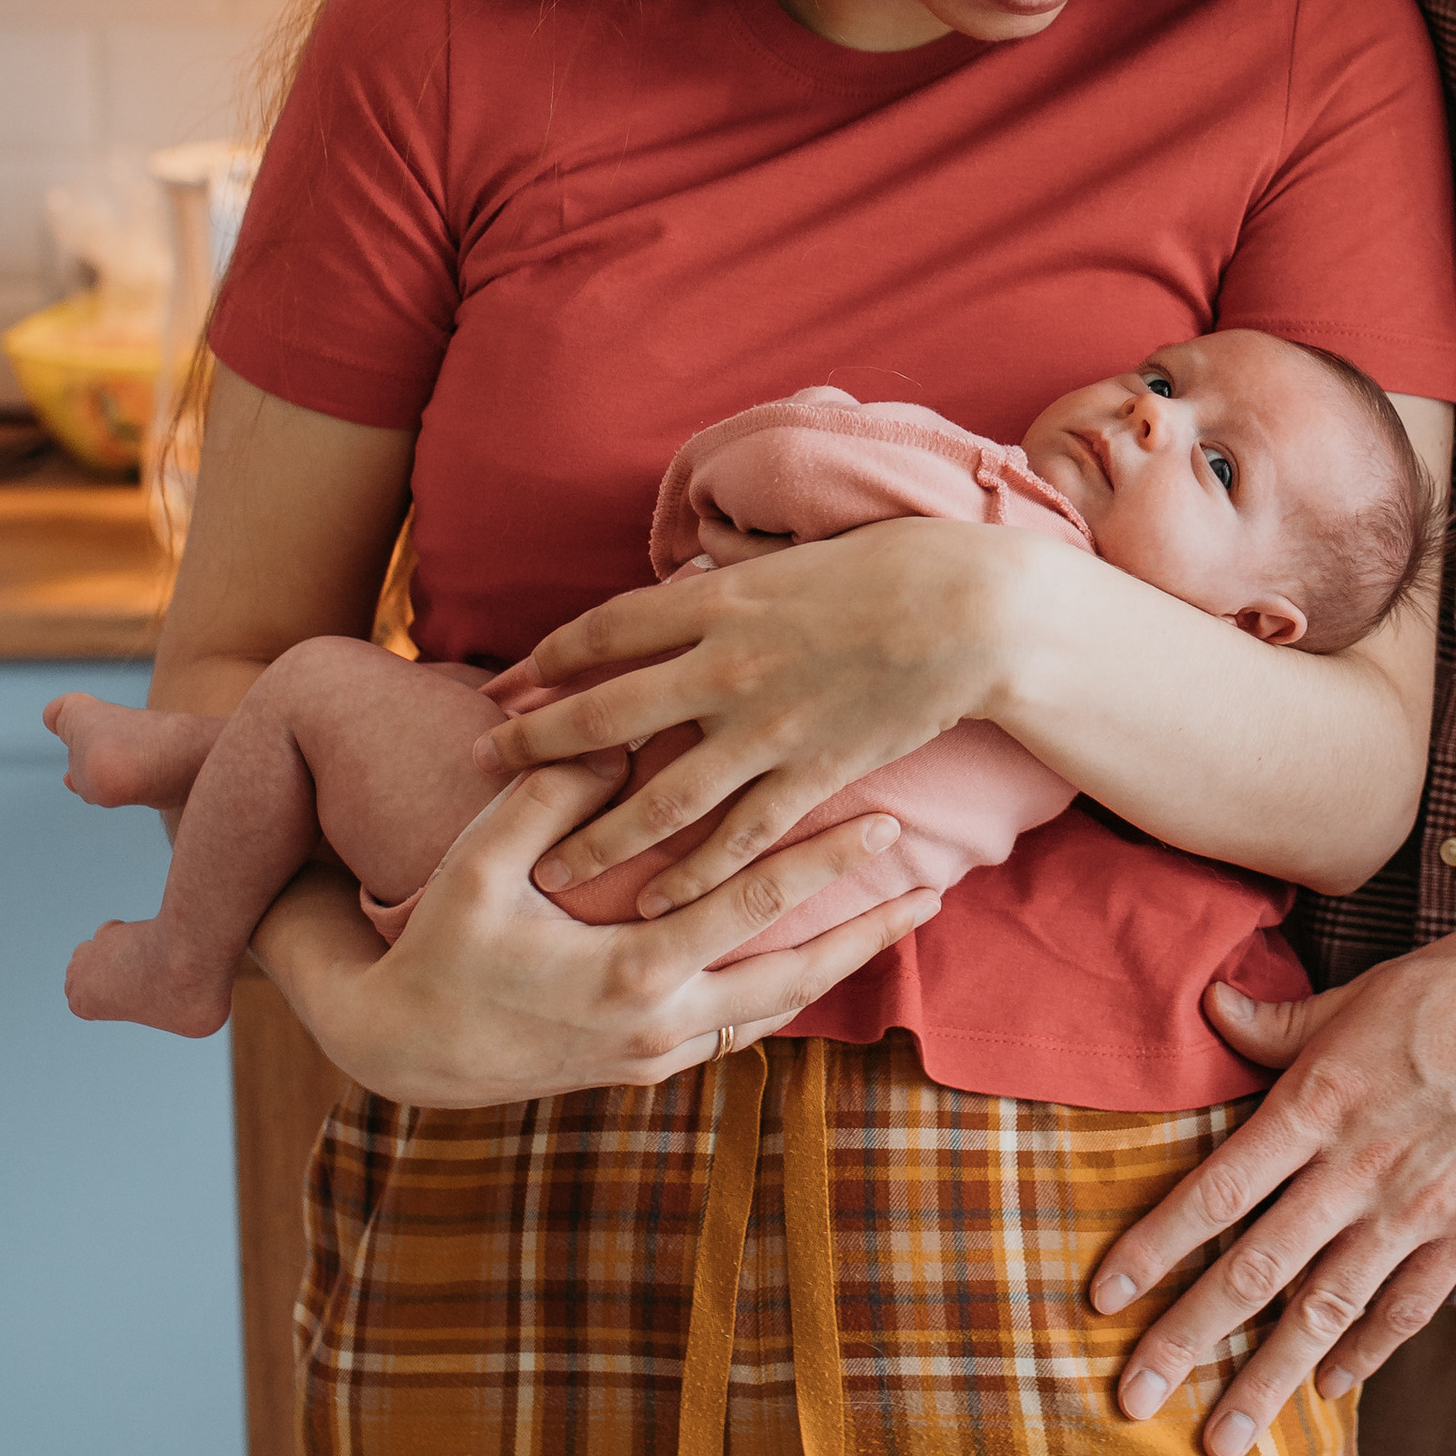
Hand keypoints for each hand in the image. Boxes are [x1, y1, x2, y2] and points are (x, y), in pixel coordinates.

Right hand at [248, 745, 939, 1108]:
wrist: (400, 1052)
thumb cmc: (437, 948)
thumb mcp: (481, 864)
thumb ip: (553, 796)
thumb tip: (617, 732)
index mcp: (630, 974)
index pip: (752, 910)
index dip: (822, 865)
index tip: (886, 825)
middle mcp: (659, 1026)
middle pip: (793, 978)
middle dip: (866, 935)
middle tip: (933, 892)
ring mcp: (656, 1055)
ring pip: (773, 1009)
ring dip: (833, 966)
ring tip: (892, 923)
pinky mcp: (645, 1066)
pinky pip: (737, 1027)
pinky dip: (782, 991)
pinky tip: (813, 960)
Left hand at [470, 521, 1012, 916]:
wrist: (974, 611)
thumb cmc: (896, 563)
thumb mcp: (795, 555)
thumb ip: (733, 581)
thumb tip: (689, 582)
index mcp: (718, 602)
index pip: (605, 630)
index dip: (550, 658)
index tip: (513, 679)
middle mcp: (726, 667)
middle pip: (605, 714)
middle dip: (536, 742)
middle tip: (480, 762)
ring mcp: (767, 729)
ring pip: (659, 795)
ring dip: (597, 835)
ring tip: (548, 866)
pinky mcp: (812, 775)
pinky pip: (737, 836)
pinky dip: (691, 872)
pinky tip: (651, 900)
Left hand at [1088, 843, 1455, 1455]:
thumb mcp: (1365, 986)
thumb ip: (1282, 1019)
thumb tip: (1210, 1008)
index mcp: (1321, 1098)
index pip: (1216, 1189)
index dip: (1155, 1246)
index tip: (1102, 1297)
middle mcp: (1360, 1167)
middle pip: (1255, 1270)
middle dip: (1186, 1341)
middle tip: (1130, 1400)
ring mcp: (1420, 1209)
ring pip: (1325, 1312)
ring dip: (1265, 1380)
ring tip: (1220, 1439)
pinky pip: (1407, 1309)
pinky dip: (1364, 1355)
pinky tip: (1327, 1390)